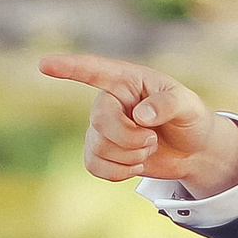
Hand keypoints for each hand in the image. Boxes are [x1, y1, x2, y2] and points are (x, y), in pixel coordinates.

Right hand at [37, 54, 237, 193]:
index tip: (44, 64)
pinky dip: (118, 172)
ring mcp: (103, 128)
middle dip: (129, 138)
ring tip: (148, 149)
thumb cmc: (190, 119)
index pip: (94, 71)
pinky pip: (94, 166)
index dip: (69, 67)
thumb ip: (169, 103)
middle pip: (99, 120)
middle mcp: (110, 101)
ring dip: (130, 156)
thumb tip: (140, 114)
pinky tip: (135, 165)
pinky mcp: (101, 152)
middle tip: (153, 139)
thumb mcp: (189, 106)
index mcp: (127, 80)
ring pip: (98, 147)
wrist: (193, 151)